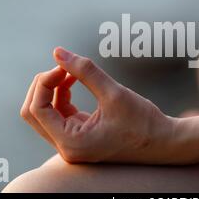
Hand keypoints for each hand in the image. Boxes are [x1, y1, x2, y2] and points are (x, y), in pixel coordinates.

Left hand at [20, 47, 177, 163]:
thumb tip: (57, 51)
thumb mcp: (114, 92)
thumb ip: (84, 70)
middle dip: (44, 85)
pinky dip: (62, 95)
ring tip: (72, 72)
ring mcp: (72, 143)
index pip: (36, 110)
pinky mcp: (79, 137)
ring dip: (53, 89)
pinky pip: (59, 114)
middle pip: (34, 112)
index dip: (44, 82)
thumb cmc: (143, 121)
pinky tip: (75, 80)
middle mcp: (67, 147)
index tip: (63, 66)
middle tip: (64, 67)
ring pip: (45, 113)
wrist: (163, 142)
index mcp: (71, 142)